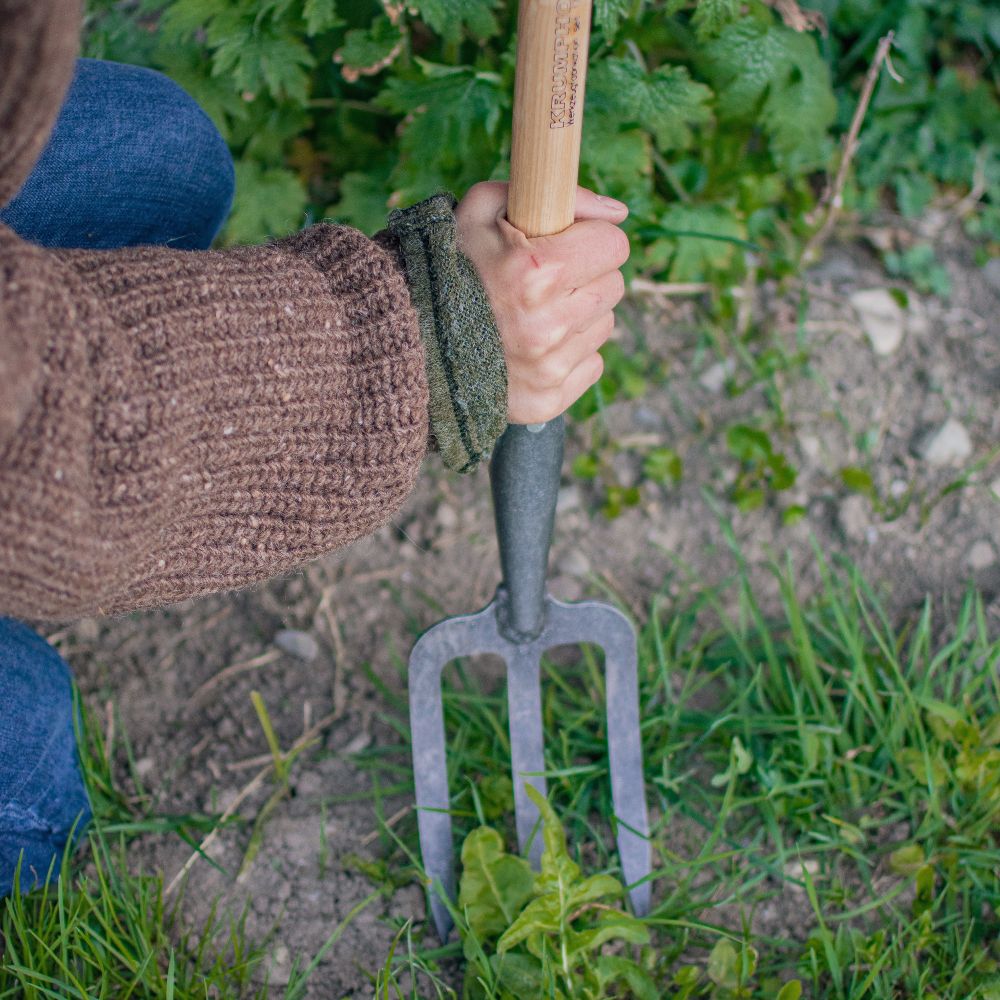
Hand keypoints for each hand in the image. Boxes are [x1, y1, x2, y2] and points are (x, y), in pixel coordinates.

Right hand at [455, 182, 629, 424]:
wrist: (407, 341)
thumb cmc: (447, 268)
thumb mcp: (482, 209)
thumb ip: (552, 193)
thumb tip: (619, 211)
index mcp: (537, 271)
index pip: (614, 246)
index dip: (591, 239)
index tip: (568, 243)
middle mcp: (548, 324)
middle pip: (614, 287)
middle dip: (587, 276)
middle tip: (546, 280)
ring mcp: (549, 368)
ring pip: (603, 325)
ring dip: (577, 315)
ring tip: (532, 314)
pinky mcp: (548, 400)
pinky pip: (591, 364)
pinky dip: (569, 354)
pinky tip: (532, 347)